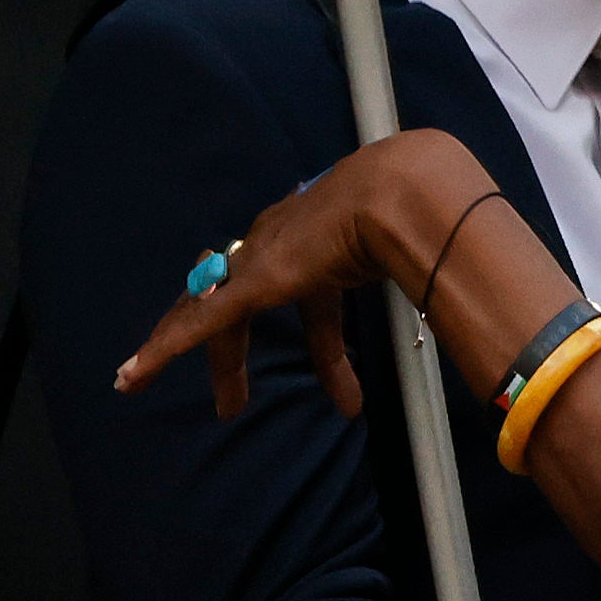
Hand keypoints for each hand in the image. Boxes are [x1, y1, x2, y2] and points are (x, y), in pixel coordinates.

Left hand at [117, 128, 506, 421]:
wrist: (407, 191)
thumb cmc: (419, 209)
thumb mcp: (409, 241)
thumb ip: (417, 260)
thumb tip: (465, 279)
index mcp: (310, 228)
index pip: (271, 277)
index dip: (257, 313)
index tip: (253, 345)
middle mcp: (278, 240)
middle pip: (237, 300)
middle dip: (233, 352)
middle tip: (233, 398)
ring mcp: (263, 259)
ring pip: (216, 316)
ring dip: (219, 365)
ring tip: (224, 409)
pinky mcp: (255, 281)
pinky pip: (201, 323)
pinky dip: (164, 351)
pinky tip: (134, 375)